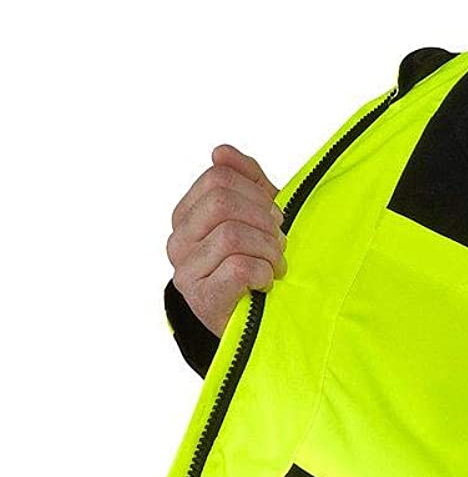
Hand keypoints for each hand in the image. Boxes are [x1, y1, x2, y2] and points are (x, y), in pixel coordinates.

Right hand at [167, 144, 285, 337]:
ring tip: (276, 265)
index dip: (256, 193)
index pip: (218, 178)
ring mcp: (186, 270)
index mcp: (187, 215)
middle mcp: (179, 241)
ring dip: (269, 250)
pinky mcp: (203, 297)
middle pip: (223, 202)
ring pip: (233, 234)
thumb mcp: (255, 218)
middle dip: (264, 219)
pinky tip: (267, 282)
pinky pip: (239, 267)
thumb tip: (221, 151)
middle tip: (279, 242)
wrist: (249, 325)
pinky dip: (264, 272)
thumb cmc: (255, 266)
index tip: (274, 217)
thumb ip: (244, 181)